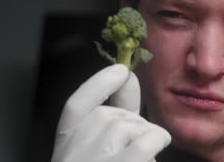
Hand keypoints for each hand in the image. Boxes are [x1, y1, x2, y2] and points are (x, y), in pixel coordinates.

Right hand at [51, 64, 170, 161]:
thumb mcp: (94, 152)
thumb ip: (109, 119)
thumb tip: (126, 79)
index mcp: (65, 146)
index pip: (76, 105)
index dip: (99, 83)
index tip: (120, 70)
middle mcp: (76, 149)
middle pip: (114, 115)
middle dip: (133, 126)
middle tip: (130, 153)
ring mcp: (99, 156)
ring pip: (136, 124)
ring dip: (146, 139)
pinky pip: (151, 136)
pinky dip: (157, 142)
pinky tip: (151, 155)